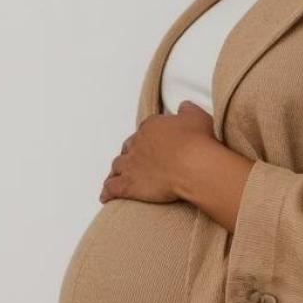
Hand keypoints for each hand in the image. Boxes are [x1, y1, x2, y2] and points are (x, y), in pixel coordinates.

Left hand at [99, 100, 215, 203]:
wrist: (194, 165)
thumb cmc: (197, 142)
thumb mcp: (196, 117)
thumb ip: (187, 110)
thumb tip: (183, 107)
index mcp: (151, 127)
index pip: (145, 130)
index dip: (149, 138)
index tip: (154, 144)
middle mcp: (137, 143)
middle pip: (128, 147)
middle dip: (131, 153)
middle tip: (136, 160)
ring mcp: (131, 164)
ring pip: (118, 165)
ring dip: (118, 171)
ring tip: (118, 176)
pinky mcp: (129, 184)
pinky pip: (113, 187)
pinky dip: (108, 191)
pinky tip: (106, 196)